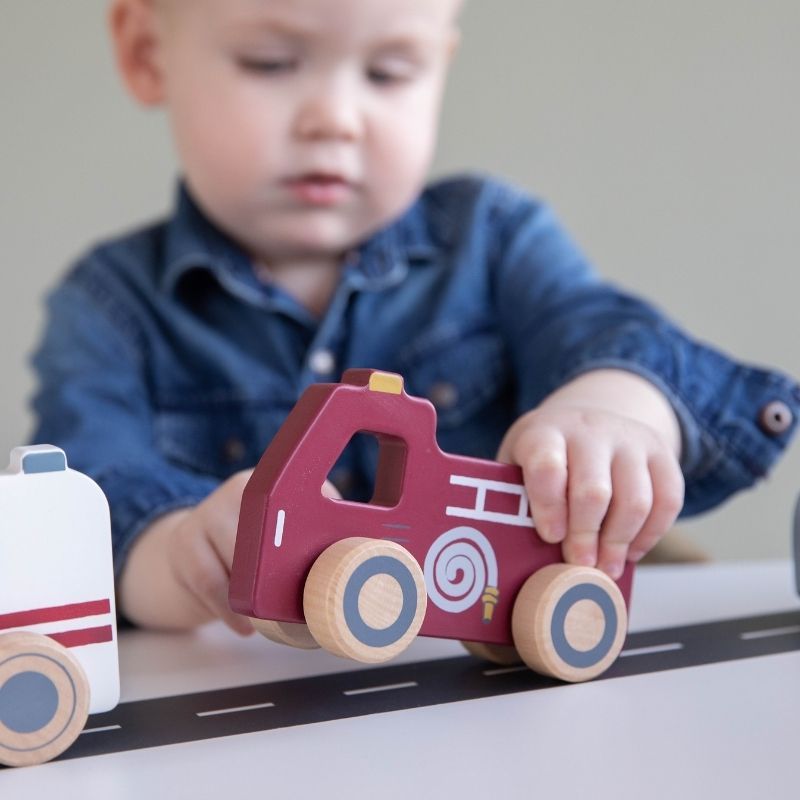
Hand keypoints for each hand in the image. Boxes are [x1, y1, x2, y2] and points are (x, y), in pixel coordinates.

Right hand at [119, 472, 341, 633]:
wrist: (190, 555)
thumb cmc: (255, 554)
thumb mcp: (286, 537)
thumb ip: (321, 543)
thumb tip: (374, 569)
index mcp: (278, 483)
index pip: (305, 498)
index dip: (320, 531)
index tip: (333, 565)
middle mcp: (243, 488)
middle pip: (270, 530)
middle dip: (287, 571)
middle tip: (308, 602)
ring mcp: (209, 510)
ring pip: (240, 556)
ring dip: (259, 594)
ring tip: (275, 619)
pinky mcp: (185, 541)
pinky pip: (210, 580)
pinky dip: (231, 608)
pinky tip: (247, 626)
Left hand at [497, 372, 684, 578]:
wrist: (587, 420)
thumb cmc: (546, 456)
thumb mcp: (519, 464)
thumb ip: (517, 498)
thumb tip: (521, 554)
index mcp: (546, 432)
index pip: (547, 467)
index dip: (549, 507)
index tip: (549, 536)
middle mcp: (590, 430)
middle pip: (594, 491)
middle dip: (585, 536)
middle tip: (579, 563)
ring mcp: (630, 439)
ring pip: (635, 501)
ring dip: (619, 543)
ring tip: (605, 567)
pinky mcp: (662, 454)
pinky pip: (668, 501)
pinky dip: (651, 535)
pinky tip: (631, 550)